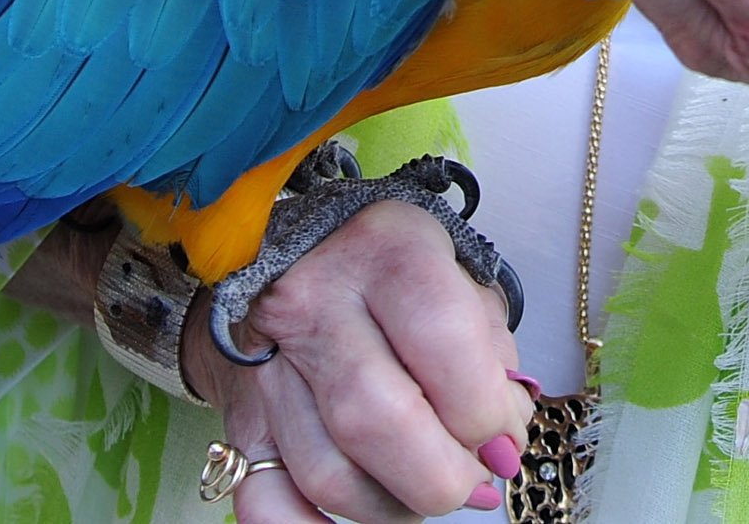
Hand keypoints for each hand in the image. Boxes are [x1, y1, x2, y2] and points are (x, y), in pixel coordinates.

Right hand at [176, 201, 531, 523]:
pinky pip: (265, 501)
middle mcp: (315, 301)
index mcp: (385, 252)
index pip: (442, 338)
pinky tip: (365, 518)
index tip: (504, 434)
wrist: (290, 256)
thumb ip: (490, 353)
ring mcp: (269, 363)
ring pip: (328, 474)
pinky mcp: (244, 415)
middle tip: (474, 479)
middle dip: (443, 474)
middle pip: (377, 418)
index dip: (486, 408)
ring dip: (395, 506)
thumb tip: (501, 441)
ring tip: (426, 487)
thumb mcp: (454, 274)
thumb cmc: (389, 271)